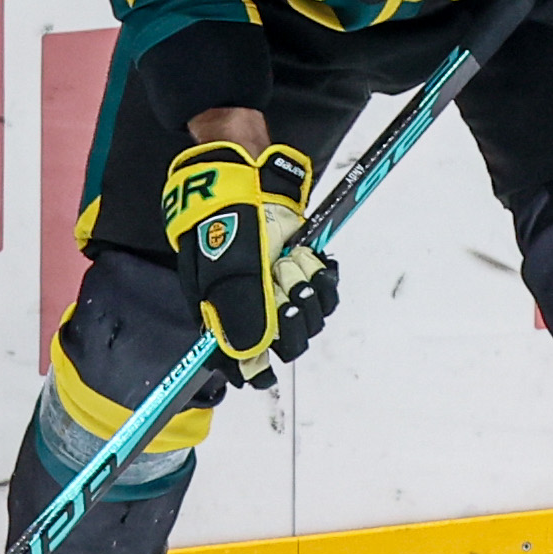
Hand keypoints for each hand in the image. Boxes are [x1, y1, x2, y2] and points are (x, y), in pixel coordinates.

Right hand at [162, 136, 334, 384]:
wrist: (245, 178)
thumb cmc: (227, 223)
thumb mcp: (229, 273)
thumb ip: (242, 319)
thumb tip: (251, 363)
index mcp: (226, 312)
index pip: (244, 360)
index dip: (257, 368)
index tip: (266, 375)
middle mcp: (256, 306)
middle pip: (288, 340)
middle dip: (290, 316)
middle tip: (279, 283)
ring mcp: (281, 287)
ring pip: (312, 316)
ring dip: (305, 287)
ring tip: (290, 260)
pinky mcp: (304, 267)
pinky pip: (326, 290)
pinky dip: (322, 275)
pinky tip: (310, 256)